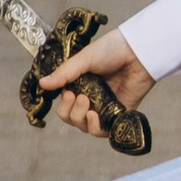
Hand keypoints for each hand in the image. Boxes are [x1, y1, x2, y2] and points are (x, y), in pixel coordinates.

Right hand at [37, 25, 153, 137]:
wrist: (138, 52)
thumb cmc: (112, 50)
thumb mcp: (84, 59)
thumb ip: (64, 74)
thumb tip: (42, 83)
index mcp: (81, 84)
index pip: (64, 104)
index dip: (62, 104)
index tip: (67, 92)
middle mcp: (91, 98)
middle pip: (72, 119)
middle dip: (70, 112)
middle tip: (78, 97)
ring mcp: (104, 107)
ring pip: (85, 127)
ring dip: (81, 120)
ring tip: (87, 104)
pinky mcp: (118, 115)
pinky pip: (103, 131)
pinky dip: (95, 128)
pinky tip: (94, 116)